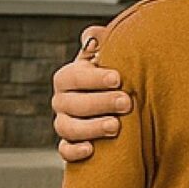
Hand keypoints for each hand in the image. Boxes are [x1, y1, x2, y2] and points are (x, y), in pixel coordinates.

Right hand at [52, 26, 125, 161]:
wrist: (117, 104)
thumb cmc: (113, 77)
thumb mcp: (108, 57)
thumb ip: (101, 43)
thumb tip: (93, 36)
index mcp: (68, 77)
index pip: (73, 76)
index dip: (94, 78)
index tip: (118, 78)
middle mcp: (62, 101)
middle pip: (71, 103)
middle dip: (100, 103)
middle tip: (126, 102)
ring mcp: (64, 123)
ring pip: (67, 128)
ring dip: (91, 127)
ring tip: (115, 126)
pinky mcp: (70, 145)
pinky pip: (64, 151)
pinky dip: (74, 151)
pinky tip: (91, 149)